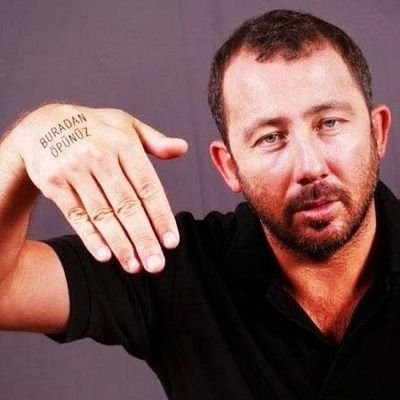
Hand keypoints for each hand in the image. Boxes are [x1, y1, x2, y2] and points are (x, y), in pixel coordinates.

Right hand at [9, 104, 187, 273]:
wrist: (44, 124)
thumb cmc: (95, 129)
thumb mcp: (125, 124)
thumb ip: (154, 140)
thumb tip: (183, 148)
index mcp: (123, 143)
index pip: (148, 187)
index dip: (160, 217)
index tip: (171, 242)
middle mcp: (100, 156)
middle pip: (127, 205)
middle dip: (143, 238)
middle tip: (157, 265)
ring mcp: (75, 170)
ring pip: (102, 215)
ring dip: (120, 244)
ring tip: (135, 267)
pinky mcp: (54, 183)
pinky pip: (76, 215)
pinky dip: (90, 237)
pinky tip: (105, 256)